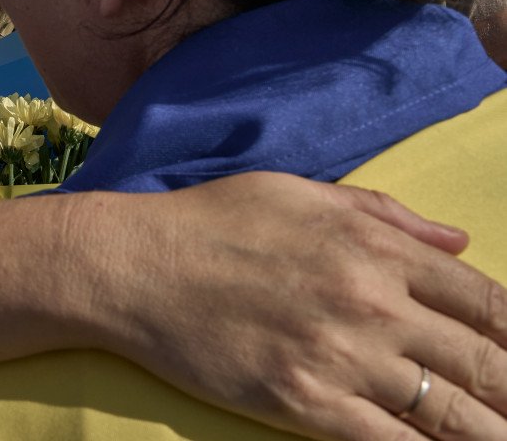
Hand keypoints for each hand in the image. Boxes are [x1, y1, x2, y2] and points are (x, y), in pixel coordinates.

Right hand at [90, 172, 506, 439]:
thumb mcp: (301, 192)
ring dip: (493, 433)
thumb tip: (459, 241)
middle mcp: (373, 303)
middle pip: (486, 363)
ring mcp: (341, 358)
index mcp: (376, 247)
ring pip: (452, 415)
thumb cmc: (213, 221)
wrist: (137, 266)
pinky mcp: (304, 404)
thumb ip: (386, 215)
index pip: (486, 300)